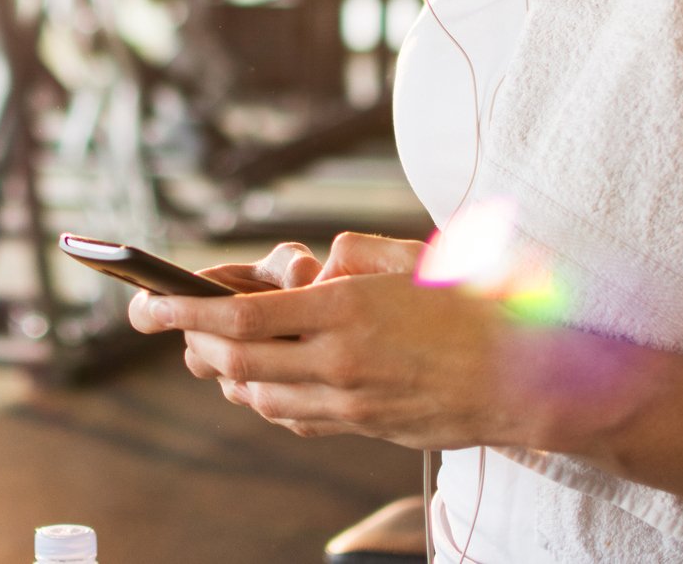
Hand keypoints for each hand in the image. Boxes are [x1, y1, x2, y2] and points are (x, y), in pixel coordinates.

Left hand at [146, 237, 540, 451]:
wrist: (532, 376)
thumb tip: (310, 267)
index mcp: (348, 310)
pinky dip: (263, 398)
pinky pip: (296, 418)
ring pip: (260, 395)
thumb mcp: (413, 259)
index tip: (150, 301)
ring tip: (206, 347)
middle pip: (238, 360)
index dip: (185, 310)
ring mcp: (354, 401)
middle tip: (168, 323)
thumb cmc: (476, 303)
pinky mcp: (367, 425)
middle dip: (191, 341)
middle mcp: (343, 360)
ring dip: (224, 372)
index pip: (242, 316)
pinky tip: (257, 378)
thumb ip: (354, 258)